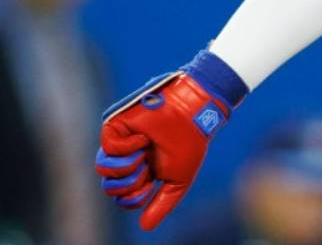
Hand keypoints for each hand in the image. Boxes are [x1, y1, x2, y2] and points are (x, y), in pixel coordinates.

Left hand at [96, 51, 247, 230]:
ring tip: (143, 156)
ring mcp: (119, 142)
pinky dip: (127, 148)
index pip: (122, 196)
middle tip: (147, 170)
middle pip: (109, 186)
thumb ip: (162, 204)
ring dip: (127, 168)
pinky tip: (143, 139)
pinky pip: (109, 147)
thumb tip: (145, 228)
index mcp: (142, 170)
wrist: (195, 115)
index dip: (133, 198)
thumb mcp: (178, 180)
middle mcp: (128, 157)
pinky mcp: (115, 126)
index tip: (152, 185)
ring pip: (103, 170)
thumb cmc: (190, 143)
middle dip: (129, 185)